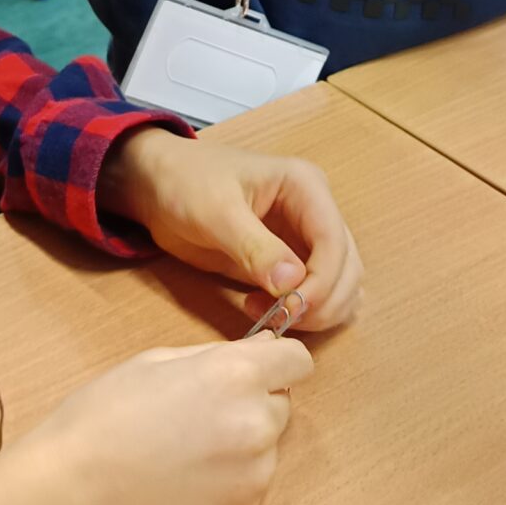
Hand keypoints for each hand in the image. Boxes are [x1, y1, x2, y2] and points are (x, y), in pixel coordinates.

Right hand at [27, 335, 313, 504]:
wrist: (71, 491)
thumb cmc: (102, 416)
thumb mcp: (156, 361)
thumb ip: (216, 356)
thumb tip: (257, 353)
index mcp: (235, 375)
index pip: (297, 360)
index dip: (276, 361)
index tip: (256, 368)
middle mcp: (256, 422)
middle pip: (280, 403)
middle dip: (252, 402)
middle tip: (200, 411)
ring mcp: (254, 471)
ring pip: (267, 444)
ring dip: (241, 442)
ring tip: (186, 448)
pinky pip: (251, 480)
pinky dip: (230, 477)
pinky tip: (185, 476)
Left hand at [97, 127, 364, 329]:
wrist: (158, 186)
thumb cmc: (185, 184)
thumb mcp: (215, 212)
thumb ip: (254, 247)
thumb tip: (292, 285)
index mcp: (305, 187)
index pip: (335, 241)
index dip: (322, 282)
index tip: (292, 309)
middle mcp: (315, 211)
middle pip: (347, 267)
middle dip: (323, 301)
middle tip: (280, 320)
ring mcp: (305, 239)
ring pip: (339, 285)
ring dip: (316, 311)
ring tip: (269, 316)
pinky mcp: (289, 262)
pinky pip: (315, 294)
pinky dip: (302, 313)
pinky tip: (263, 312)